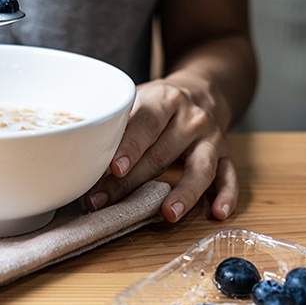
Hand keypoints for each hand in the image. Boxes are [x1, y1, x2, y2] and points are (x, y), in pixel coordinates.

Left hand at [84, 79, 237, 221]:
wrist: (203, 90)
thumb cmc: (158, 103)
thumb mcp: (137, 98)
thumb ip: (115, 122)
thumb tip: (76, 152)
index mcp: (164, 100)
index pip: (144, 124)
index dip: (129, 147)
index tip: (113, 168)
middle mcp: (191, 118)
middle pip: (162, 154)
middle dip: (131, 183)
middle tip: (104, 203)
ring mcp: (211, 138)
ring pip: (200, 168)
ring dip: (184, 193)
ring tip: (167, 214)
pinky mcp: (227, 155)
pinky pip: (229, 176)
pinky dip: (226, 195)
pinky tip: (217, 213)